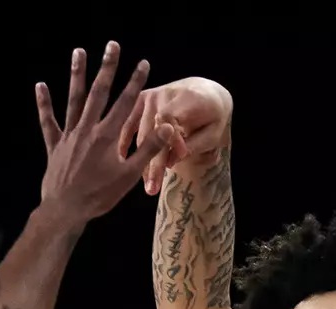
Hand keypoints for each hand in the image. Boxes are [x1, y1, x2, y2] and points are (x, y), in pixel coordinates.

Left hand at [34, 43, 173, 227]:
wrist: (66, 210)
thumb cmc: (100, 195)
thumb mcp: (129, 175)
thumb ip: (147, 149)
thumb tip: (166, 127)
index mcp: (107, 136)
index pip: (126, 103)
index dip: (135, 82)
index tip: (143, 63)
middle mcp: (87, 129)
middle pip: (98, 92)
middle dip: (107, 68)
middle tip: (112, 45)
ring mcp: (69, 135)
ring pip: (73, 99)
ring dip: (77, 75)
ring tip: (79, 51)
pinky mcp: (55, 145)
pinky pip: (48, 121)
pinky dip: (44, 103)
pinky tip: (40, 85)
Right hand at [118, 77, 231, 196]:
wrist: (205, 93)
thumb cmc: (212, 117)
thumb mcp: (213, 132)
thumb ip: (195, 144)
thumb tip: (172, 160)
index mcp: (188, 98)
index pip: (170, 119)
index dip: (170, 141)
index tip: (175, 163)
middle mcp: (166, 93)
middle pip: (154, 131)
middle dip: (153, 162)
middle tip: (152, 189)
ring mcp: (151, 95)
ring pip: (142, 133)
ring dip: (142, 160)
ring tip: (146, 185)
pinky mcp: (141, 100)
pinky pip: (129, 124)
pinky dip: (125, 142)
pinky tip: (122, 161)